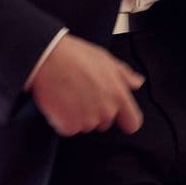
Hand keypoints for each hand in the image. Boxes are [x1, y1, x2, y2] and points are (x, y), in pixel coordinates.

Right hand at [28, 34, 144, 135]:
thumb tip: (137, 82)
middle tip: (82, 93)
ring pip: (85, 126)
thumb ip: (124, 75)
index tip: (119, 116)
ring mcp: (88, 120)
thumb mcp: (106, 59)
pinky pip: (68, 129)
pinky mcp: (69, 126)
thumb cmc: (76, 56)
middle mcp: (106, 111)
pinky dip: (62, 120)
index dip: (125, 119)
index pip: (132, 123)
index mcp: (118, 95)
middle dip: (96, 112)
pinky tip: (59, 102)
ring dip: (78, 116)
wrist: (48, 58)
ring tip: (69, 94)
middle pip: (105, 123)